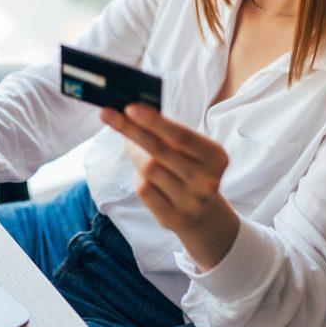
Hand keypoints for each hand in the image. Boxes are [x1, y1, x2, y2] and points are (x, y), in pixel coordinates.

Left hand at [100, 104, 238, 267]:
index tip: (130, 108)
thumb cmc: (189, 167)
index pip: (181, 136)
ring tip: (136, 148)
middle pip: (159, 151)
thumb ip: (166, 132)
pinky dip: (138, 178)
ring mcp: (191, 203)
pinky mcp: (173, 218)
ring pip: (148, 170)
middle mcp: (208, 181)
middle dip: (131, 130)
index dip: (154, 121)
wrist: (202, 212)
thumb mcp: (188, 148)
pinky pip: (143, 190)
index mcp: (216, 157)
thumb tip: (129, 115)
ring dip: (135, 154)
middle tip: (108, 114)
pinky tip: (145, 176)